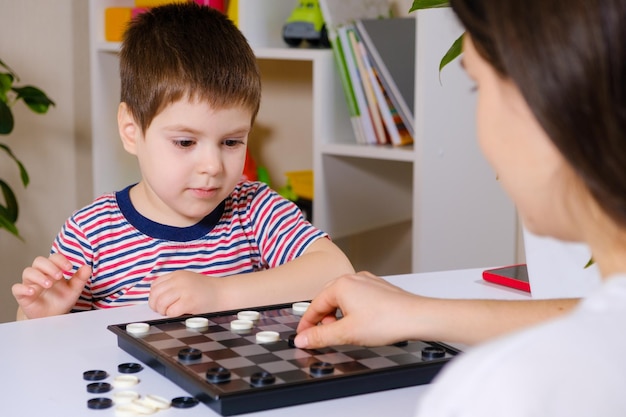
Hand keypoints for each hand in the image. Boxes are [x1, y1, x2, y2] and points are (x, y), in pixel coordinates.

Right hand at [13, 253, 90, 318]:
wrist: (52, 316)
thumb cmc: (62, 299)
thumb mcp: (74, 290)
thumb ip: (80, 279)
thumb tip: (87, 267)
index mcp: (53, 270)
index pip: (54, 258)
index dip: (60, 260)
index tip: (69, 267)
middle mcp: (41, 274)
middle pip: (39, 261)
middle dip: (49, 266)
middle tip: (59, 276)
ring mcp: (30, 284)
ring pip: (28, 272)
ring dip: (38, 276)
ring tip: (48, 284)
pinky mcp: (22, 295)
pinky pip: (17, 288)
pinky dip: (23, 288)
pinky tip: (32, 292)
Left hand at [149, 270, 216, 316]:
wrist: (224, 293)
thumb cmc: (207, 291)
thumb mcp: (188, 281)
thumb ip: (173, 285)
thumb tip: (156, 298)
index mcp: (177, 274)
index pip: (155, 285)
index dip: (154, 296)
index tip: (159, 303)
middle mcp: (179, 280)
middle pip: (155, 295)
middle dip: (156, 306)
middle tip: (164, 310)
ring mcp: (184, 290)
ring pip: (161, 303)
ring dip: (164, 311)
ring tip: (172, 312)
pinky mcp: (189, 302)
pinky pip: (171, 312)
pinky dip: (172, 315)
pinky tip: (180, 313)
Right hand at [294, 271, 418, 348]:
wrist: (417, 317)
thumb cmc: (387, 321)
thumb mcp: (346, 333)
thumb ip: (320, 336)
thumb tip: (303, 339)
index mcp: (341, 285)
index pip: (314, 305)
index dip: (306, 323)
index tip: (302, 336)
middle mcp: (353, 279)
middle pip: (327, 299)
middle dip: (322, 318)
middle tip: (321, 336)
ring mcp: (367, 282)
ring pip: (343, 298)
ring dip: (338, 315)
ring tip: (343, 331)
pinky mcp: (378, 288)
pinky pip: (357, 298)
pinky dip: (352, 310)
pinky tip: (359, 323)